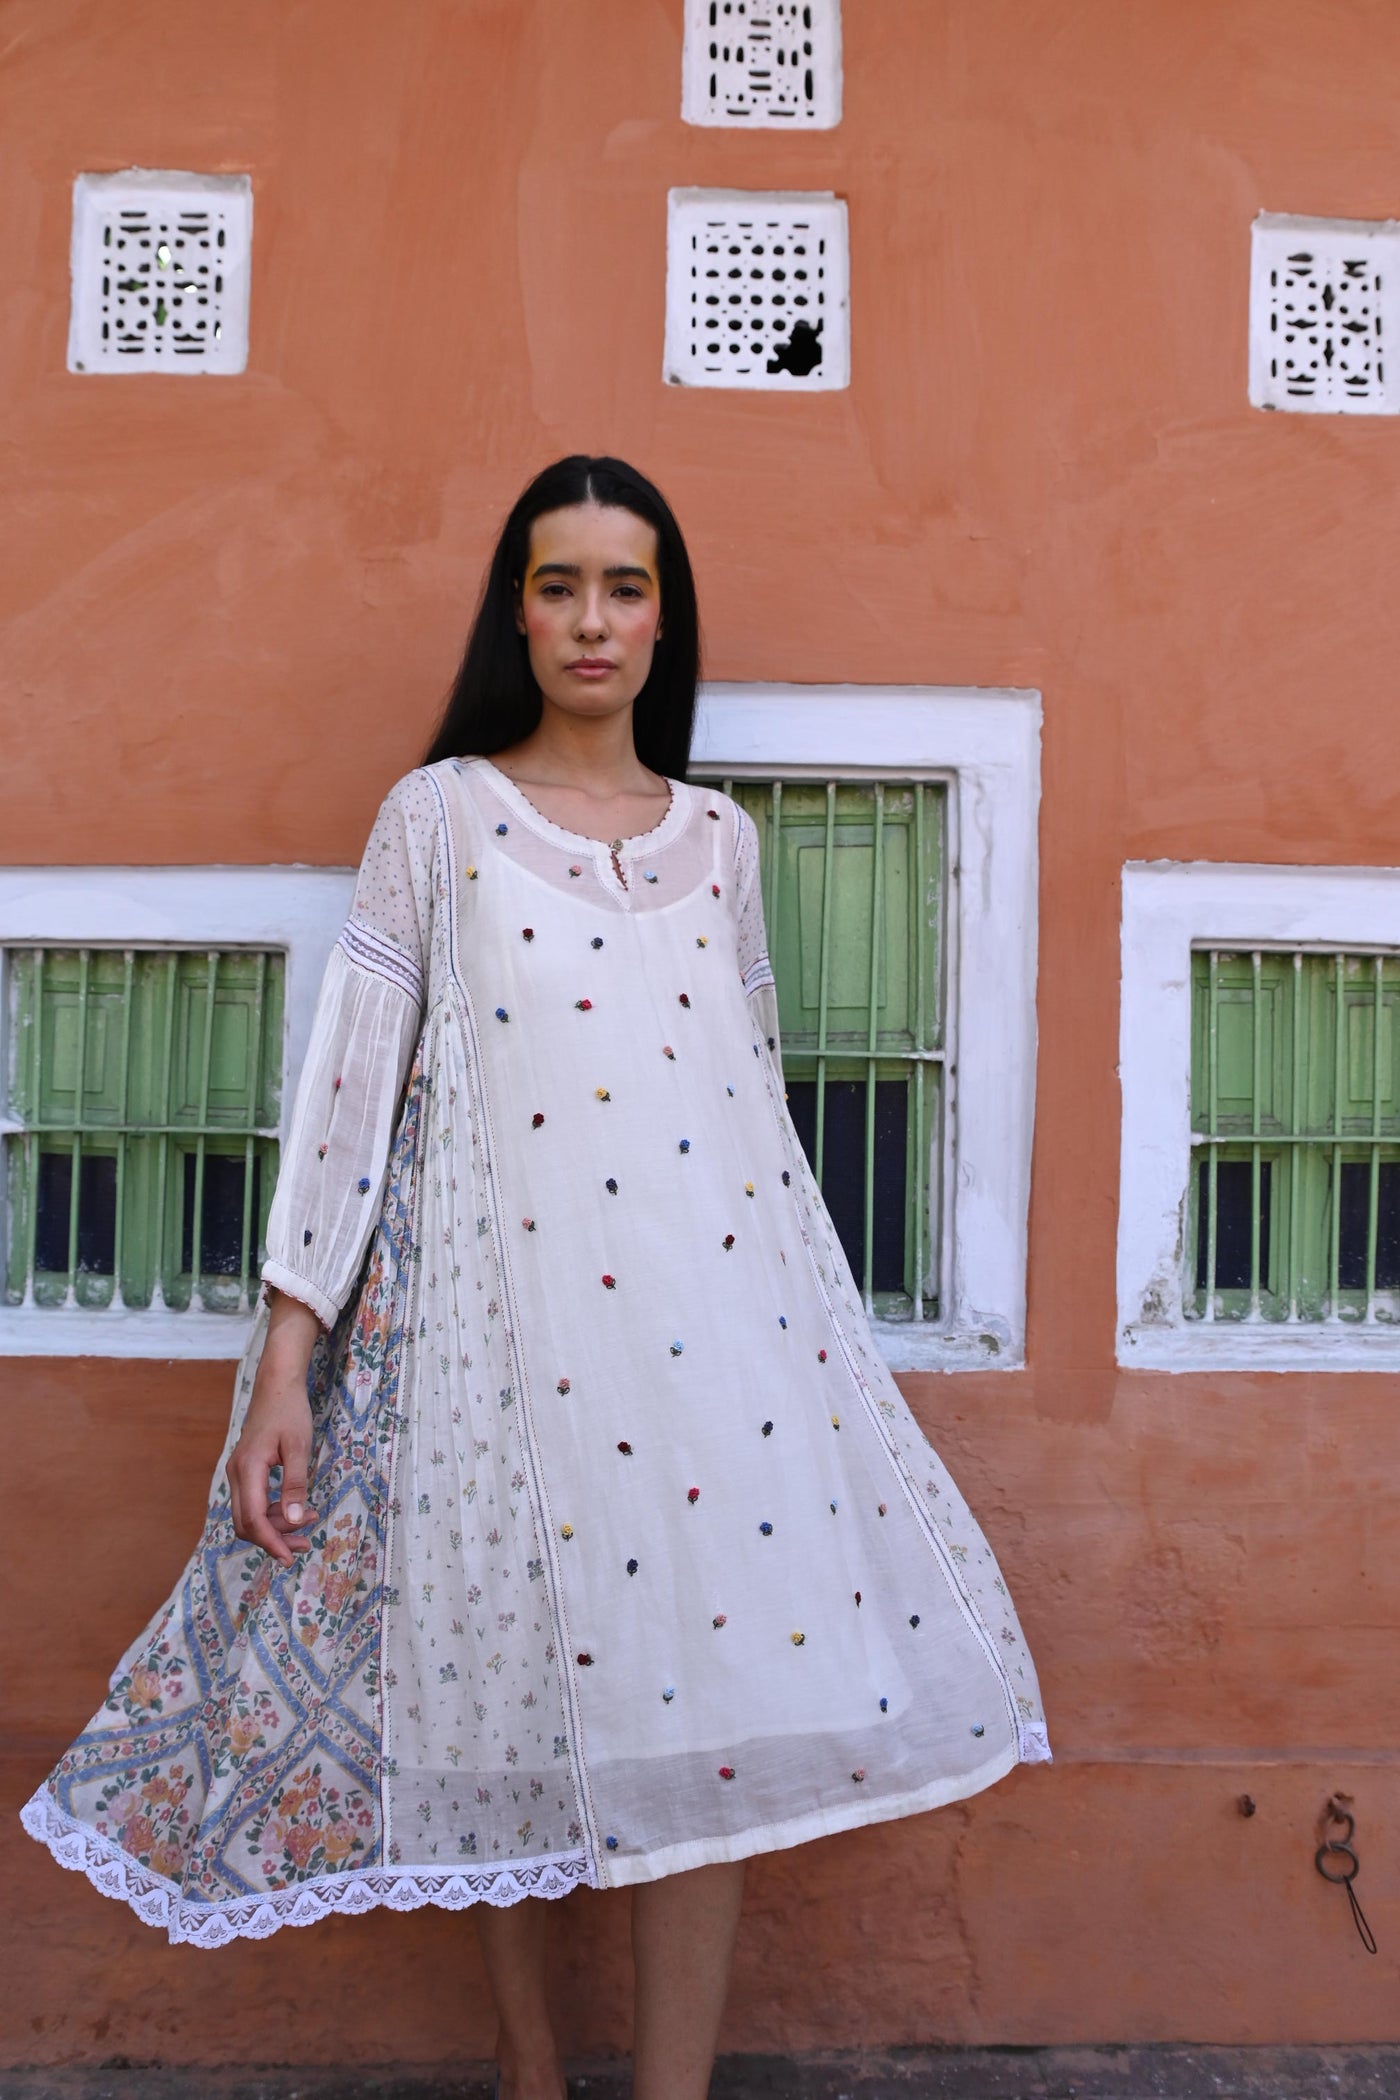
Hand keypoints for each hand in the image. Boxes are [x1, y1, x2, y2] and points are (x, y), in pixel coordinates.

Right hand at [226, 1289, 323, 1566]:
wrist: (276, 1385)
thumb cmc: (290, 1412)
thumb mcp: (299, 1447)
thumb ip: (295, 1485)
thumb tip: (295, 1521)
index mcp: (248, 1469)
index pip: (253, 1518)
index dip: (270, 1543)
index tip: (289, 1558)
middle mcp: (236, 1474)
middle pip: (246, 1523)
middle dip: (273, 1539)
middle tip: (304, 1545)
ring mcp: (238, 1472)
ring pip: (248, 1514)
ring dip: (274, 1527)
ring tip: (307, 1527)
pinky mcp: (245, 1471)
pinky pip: (253, 1502)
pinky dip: (272, 1512)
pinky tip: (296, 1511)